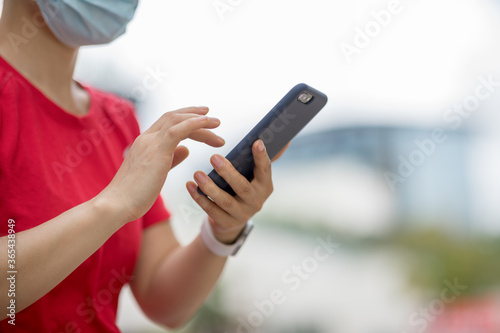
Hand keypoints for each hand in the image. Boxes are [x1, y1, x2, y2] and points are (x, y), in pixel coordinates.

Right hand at [98, 107, 223, 223]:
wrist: (117, 204)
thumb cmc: (134, 195)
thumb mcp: (156, 173)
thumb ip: (171, 159)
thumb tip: (186, 149)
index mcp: (145, 143)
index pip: (167, 123)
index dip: (186, 119)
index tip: (203, 120)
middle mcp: (146, 138)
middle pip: (174, 118)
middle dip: (196, 116)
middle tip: (215, 121)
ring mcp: (150, 142)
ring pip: (177, 120)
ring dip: (200, 120)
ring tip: (217, 124)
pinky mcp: (157, 150)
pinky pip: (179, 129)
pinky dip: (194, 123)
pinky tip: (208, 123)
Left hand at [187, 139, 281, 243]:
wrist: (233, 220)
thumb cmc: (243, 189)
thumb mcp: (254, 177)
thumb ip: (264, 159)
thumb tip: (286, 140)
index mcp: (265, 186)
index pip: (265, 170)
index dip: (261, 157)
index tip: (256, 142)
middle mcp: (256, 201)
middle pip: (242, 187)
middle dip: (228, 173)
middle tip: (213, 157)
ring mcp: (242, 214)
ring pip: (225, 201)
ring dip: (210, 187)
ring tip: (197, 173)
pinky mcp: (226, 223)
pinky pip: (211, 210)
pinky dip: (199, 198)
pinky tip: (190, 186)